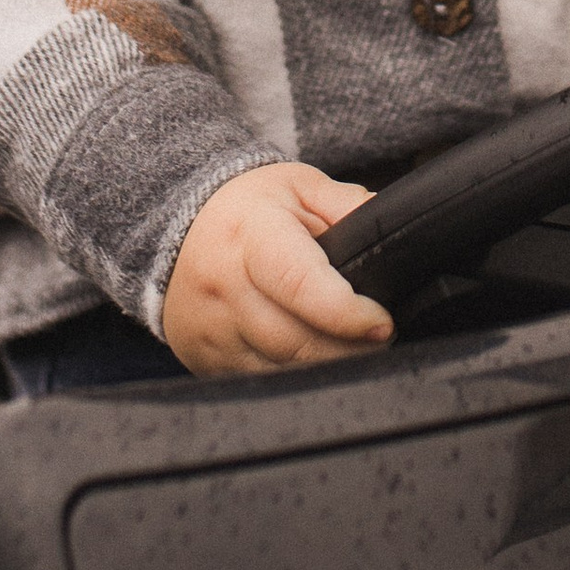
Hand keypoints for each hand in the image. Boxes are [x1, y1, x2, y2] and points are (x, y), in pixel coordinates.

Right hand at [161, 161, 394, 374]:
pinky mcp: (205, 358)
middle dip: (351, 348)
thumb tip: (393, 226)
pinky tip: (315, 357)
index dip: (348, 313)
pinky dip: (295, 375)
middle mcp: (224, 286)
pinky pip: (261, 381)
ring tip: (355, 348)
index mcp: (252, 236)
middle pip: (296, 340)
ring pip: (281, 369)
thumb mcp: (300, 187)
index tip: (383, 322)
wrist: (176, 228)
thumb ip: (349, 206)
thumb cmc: (248, 209)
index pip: (301, 285)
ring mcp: (211, 329)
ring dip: (328, 366)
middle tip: (381, 338)